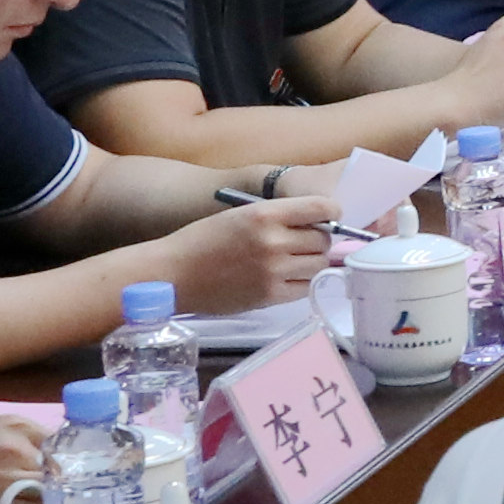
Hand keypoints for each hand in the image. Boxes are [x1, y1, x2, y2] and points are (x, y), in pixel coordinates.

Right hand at [170, 197, 338, 313]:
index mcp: (264, 214)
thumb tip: (317, 223)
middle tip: (303, 244)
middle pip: (323, 239)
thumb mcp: (240, 215)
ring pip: (319, 264)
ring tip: (292, 262)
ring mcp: (273, 271)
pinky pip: (306, 287)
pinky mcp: (270, 296)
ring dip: (312, 262)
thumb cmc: (202, 241)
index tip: (330, 217)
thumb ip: (277, 217)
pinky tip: (285, 278)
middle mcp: (273, 241)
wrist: (173, 274)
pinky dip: (302, 282)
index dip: (330, 212)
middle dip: (318, 241)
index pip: (321, 207)